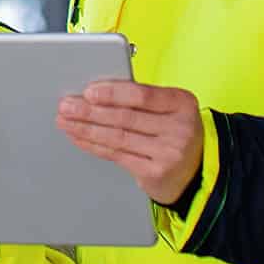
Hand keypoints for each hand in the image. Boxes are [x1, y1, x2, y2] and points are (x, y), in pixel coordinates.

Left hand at [56, 80, 202, 205]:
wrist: (196, 170)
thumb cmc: (175, 131)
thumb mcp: (169, 109)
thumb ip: (141, 99)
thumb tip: (96, 92)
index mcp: (182, 103)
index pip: (143, 95)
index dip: (113, 93)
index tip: (89, 91)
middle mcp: (179, 128)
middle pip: (126, 117)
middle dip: (90, 111)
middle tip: (67, 105)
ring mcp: (168, 153)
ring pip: (118, 137)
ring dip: (86, 128)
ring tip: (67, 120)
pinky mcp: (155, 173)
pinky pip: (117, 155)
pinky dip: (94, 145)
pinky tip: (80, 138)